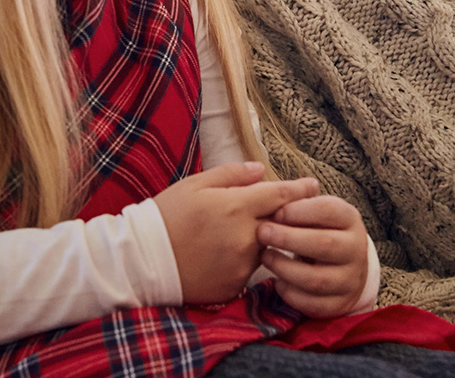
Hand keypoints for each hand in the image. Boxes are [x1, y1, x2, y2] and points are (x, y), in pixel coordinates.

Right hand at [153, 161, 318, 303]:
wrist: (141, 262)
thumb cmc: (166, 216)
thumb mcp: (195, 184)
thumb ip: (232, 174)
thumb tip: (260, 170)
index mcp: (237, 207)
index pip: (282, 196)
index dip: (301, 189)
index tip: (313, 185)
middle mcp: (246, 237)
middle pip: (281, 223)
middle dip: (286, 215)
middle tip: (283, 208)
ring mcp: (243, 264)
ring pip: (266, 247)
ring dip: (262, 238)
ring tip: (238, 231)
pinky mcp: (235, 285)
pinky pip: (250, 269)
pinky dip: (244, 259)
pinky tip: (224, 254)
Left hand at [258, 193, 369, 317]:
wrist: (344, 267)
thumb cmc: (319, 231)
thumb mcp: (314, 212)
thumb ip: (296, 202)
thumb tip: (276, 192)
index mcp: (350, 219)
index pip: (328, 210)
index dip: (299, 210)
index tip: (275, 212)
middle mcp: (356, 249)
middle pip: (324, 244)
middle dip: (288, 238)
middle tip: (262, 232)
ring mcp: (350, 279)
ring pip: (316, 278)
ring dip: (285, 268)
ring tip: (265, 257)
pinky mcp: (340, 304)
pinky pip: (313, 304)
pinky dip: (291, 293)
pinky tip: (277, 281)